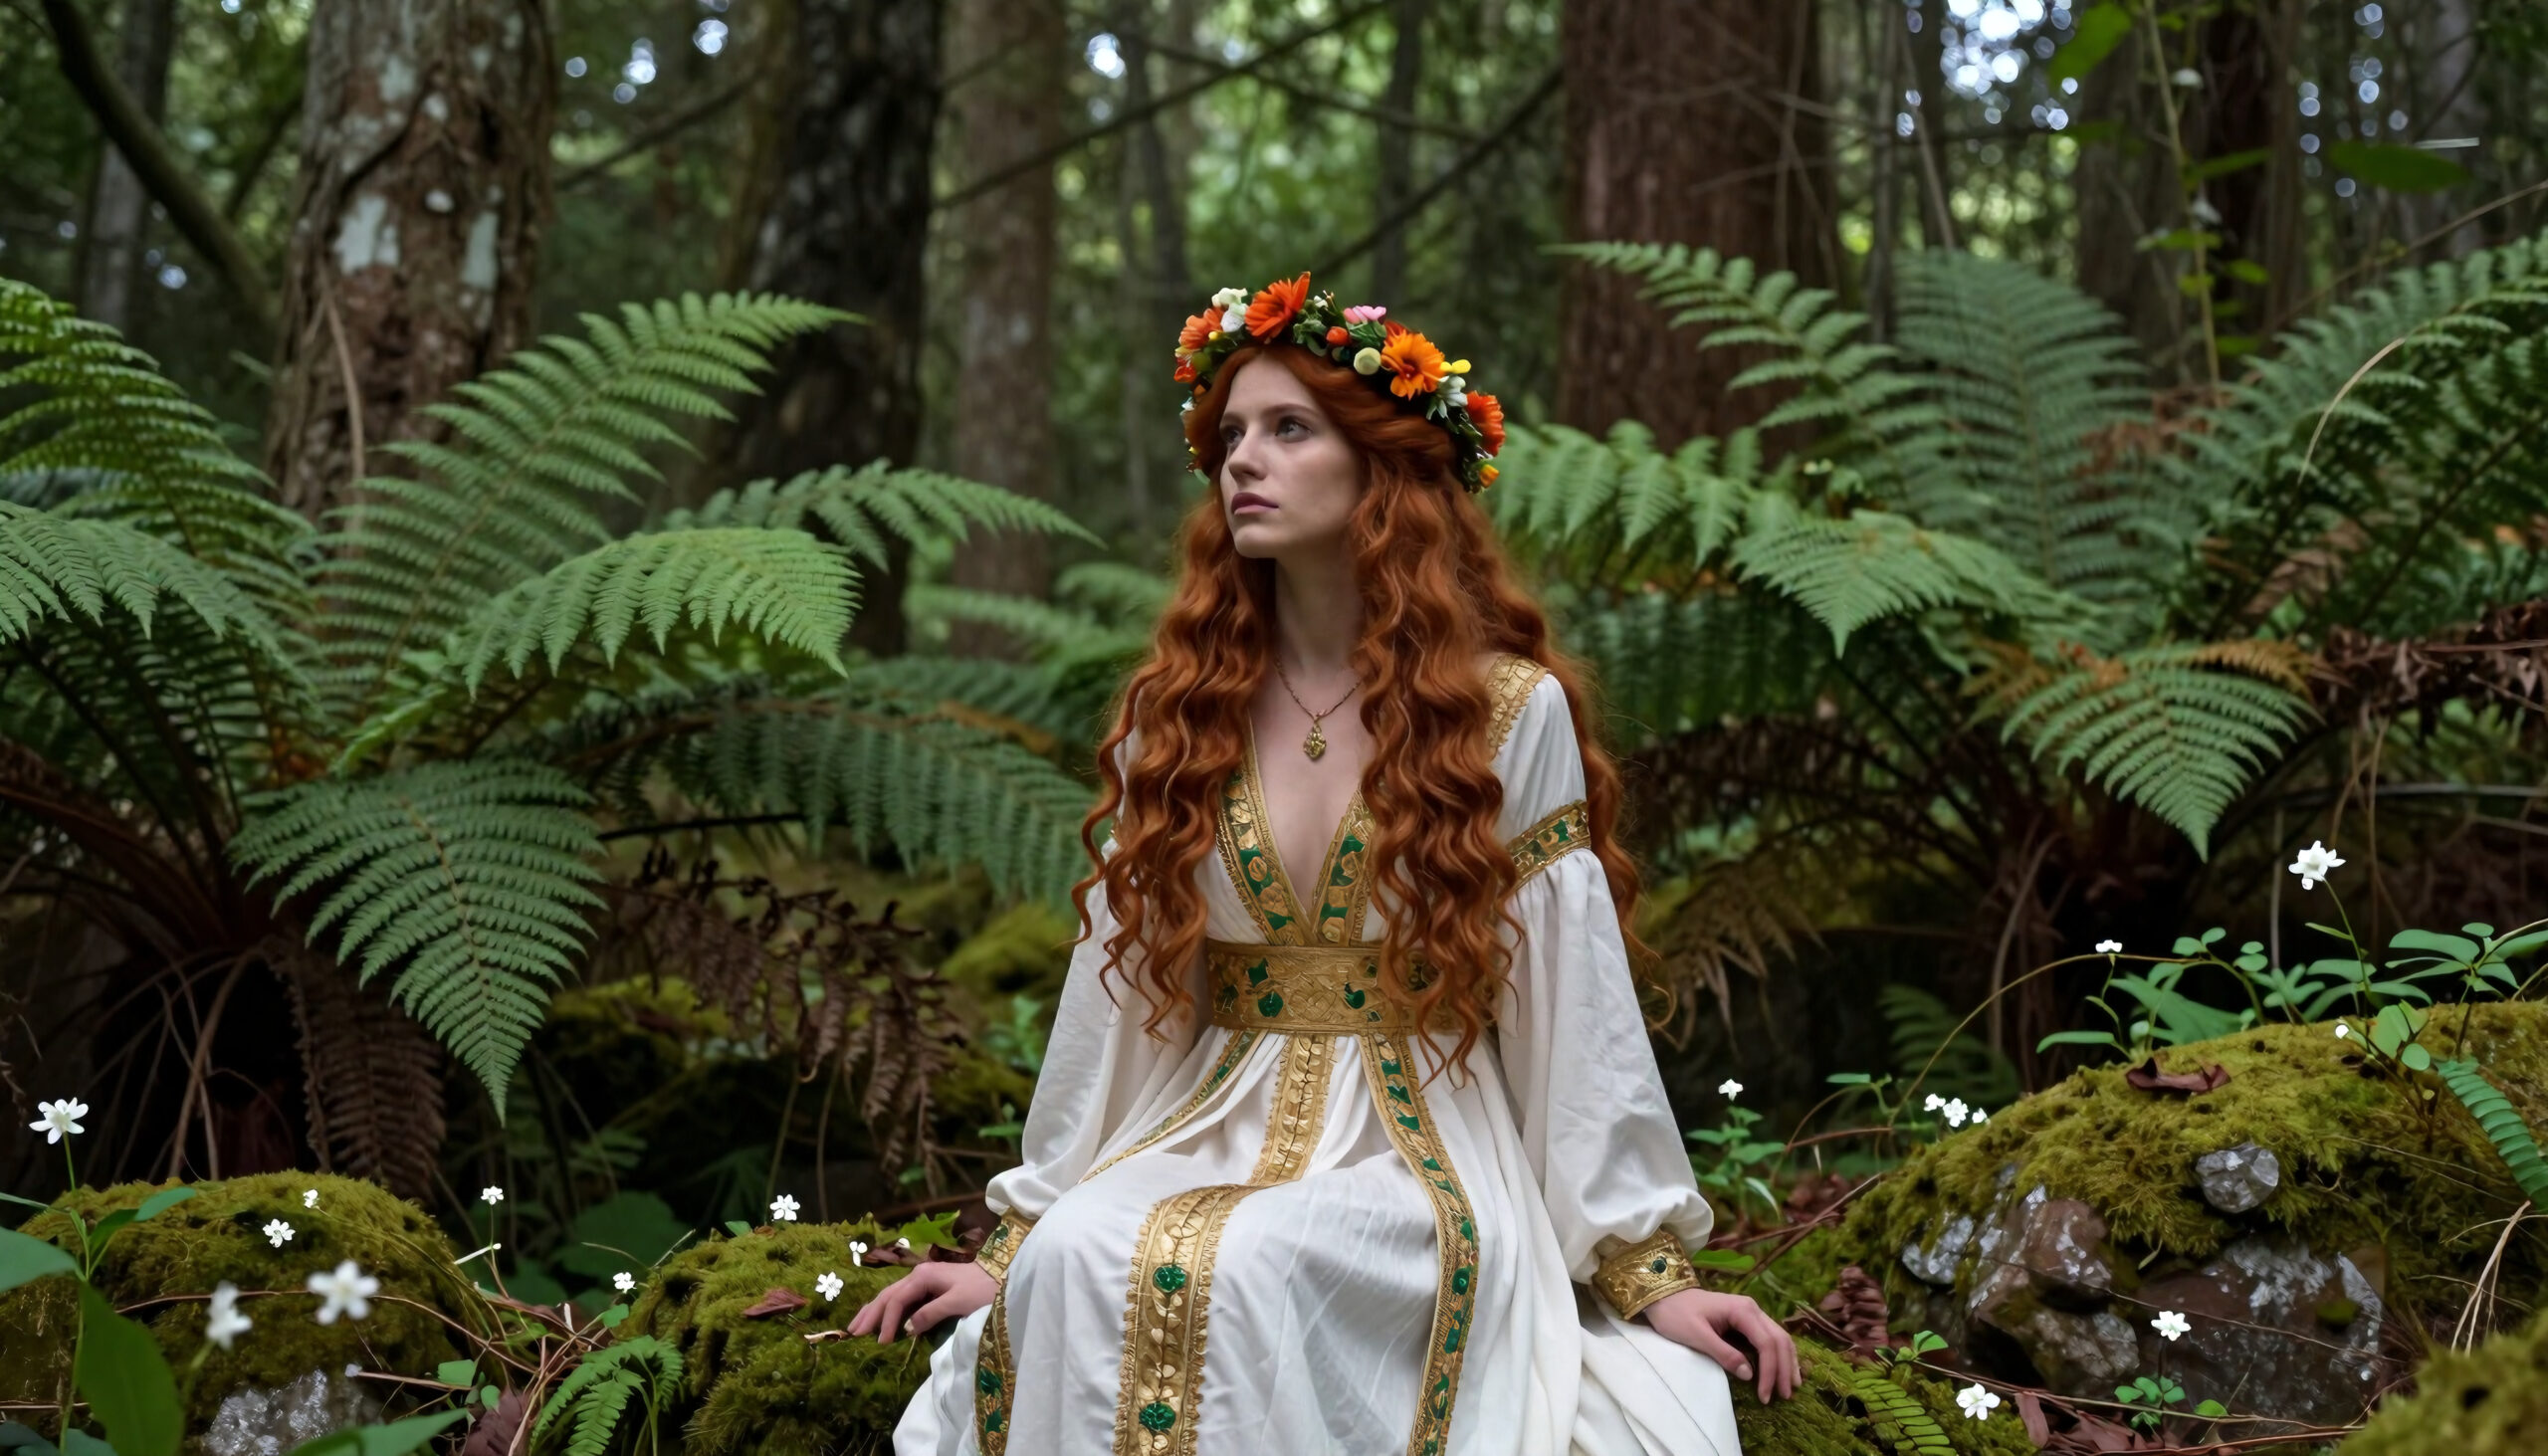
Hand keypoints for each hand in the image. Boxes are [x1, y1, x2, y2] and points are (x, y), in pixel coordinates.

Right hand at [846, 1259, 998, 1344]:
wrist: (1004, 1277)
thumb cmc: (983, 1289)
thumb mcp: (958, 1302)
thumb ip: (930, 1314)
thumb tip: (906, 1329)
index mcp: (923, 1276)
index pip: (896, 1299)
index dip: (887, 1321)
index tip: (881, 1343)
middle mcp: (919, 1275)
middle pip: (887, 1295)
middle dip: (870, 1314)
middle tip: (852, 1334)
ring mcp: (923, 1280)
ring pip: (892, 1295)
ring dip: (874, 1311)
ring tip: (857, 1326)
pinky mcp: (929, 1288)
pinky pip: (902, 1299)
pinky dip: (888, 1310)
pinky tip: (880, 1319)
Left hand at [1642, 1288, 1799, 1403]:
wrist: (1663, 1295)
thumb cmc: (1676, 1314)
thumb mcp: (1696, 1335)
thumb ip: (1723, 1353)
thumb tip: (1749, 1374)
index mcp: (1743, 1310)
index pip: (1767, 1344)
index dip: (1769, 1371)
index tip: (1765, 1395)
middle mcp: (1753, 1309)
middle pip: (1779, 1340)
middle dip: (1784, 1369)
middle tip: (1785, 1396)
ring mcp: (1751, 1313)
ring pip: (1779, 1338)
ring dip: (1787, 1362)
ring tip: (1791, 1386)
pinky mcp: (1746, 1320)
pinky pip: (1770, 1338)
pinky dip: (1779, 1355)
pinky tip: (1782, 1369)